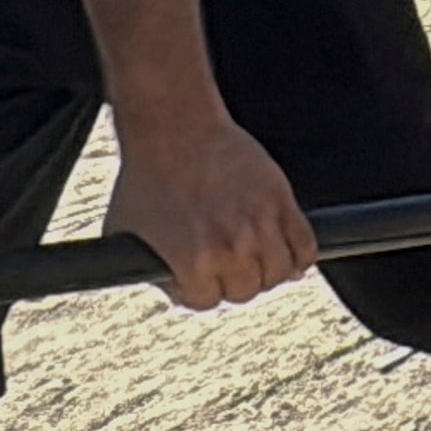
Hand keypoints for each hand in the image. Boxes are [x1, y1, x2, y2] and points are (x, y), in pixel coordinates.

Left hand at [104, 114, 317, 308]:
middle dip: (234, 281)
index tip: (199, 277)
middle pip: (247, 291)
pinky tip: (287, 252)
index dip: (199, 289)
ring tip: (256, 259)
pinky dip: (300, 255)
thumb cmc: (147, 175)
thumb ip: (148, 266)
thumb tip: (165, 286)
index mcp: (193, 263)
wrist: (175, 129)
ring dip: (268, 271)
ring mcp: (260, 225)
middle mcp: (231, 249)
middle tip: (227, 266)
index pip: (207, 301)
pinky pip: (305, 246)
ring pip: (280, 272)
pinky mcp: (281, 201)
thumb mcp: (125, 232)